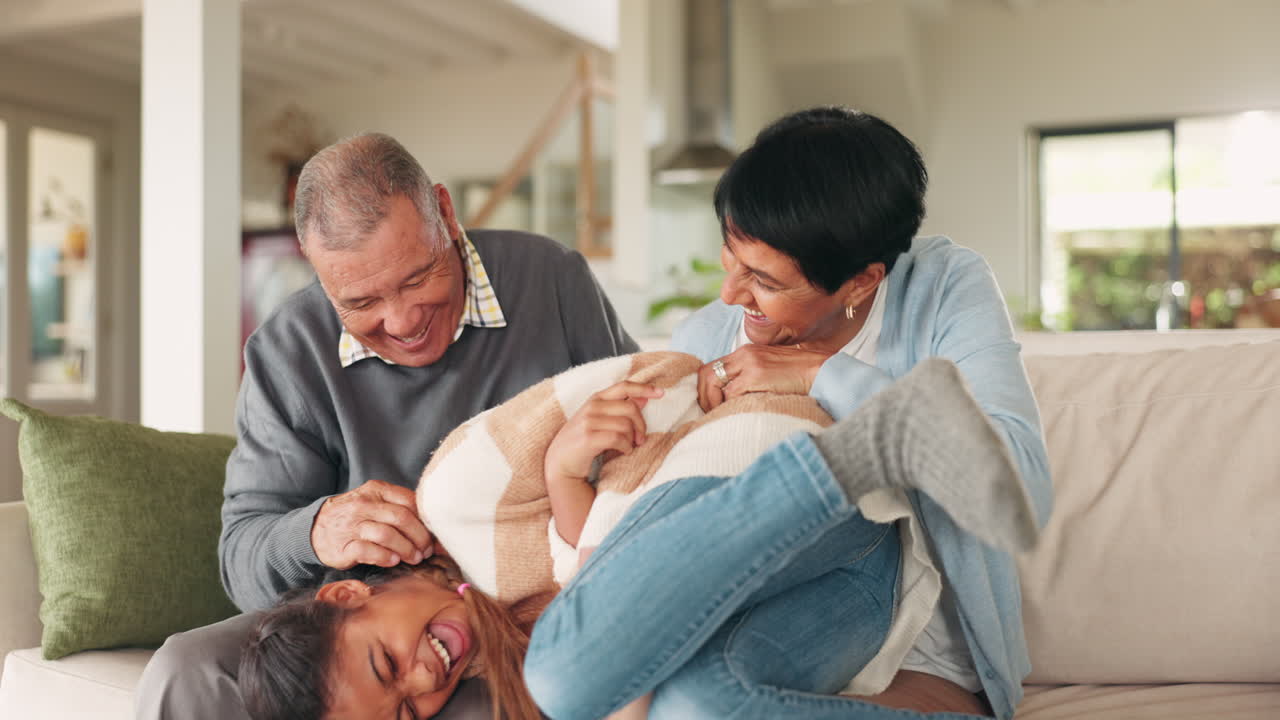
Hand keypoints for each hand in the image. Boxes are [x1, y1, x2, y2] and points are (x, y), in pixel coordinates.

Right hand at [310, 479, 433, 569]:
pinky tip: (393, 560)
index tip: (434, 535)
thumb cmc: (357, 517)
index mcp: (377, 490)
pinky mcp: (344, 546)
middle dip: (420, 537)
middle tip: (426, 551)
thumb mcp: (376, 504)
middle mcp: (364, 504)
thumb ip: (402, 511)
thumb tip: (436, 533)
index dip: (426, 520)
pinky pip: (369, 551)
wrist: (318, 528)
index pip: (410, 501)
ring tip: (414, 558)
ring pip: (387, 534)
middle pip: (401, 518)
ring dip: (406, 549)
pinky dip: (385, 557)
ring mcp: (352, 524)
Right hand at [544, 381, 663, 485]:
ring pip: (626, 424)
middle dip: (641, 425)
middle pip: (630, 408)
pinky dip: (626, 447)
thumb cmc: (582, 441)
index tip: (661, 393)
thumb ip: (619, 408)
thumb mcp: (600, 420)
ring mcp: (588, 422)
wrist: (559, 463)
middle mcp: (591, 407)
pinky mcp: (588, 438)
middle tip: (641, 439)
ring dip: (632, 439)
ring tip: (629, 447)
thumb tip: (643, 397)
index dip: (644, 388)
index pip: (624, 386)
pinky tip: (623, 452)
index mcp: (596, 399)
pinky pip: (618, 438)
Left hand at [697, 344, 830, 410]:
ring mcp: (750, 363)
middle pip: (705, 373)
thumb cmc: (799, 377)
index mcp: (746, 352)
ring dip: (713, 403)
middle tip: (710, 414)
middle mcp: (744, 354)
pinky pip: (730, 393)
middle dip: (703, 397)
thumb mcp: (770, 370)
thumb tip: (731, 398)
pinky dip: (729, 405)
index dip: (705, 388)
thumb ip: (750, 377)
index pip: (712, 367)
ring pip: (713, 383)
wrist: (821, 372)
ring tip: (721, 415)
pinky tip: (737, 413)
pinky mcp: (756, 375)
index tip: (710, 405)